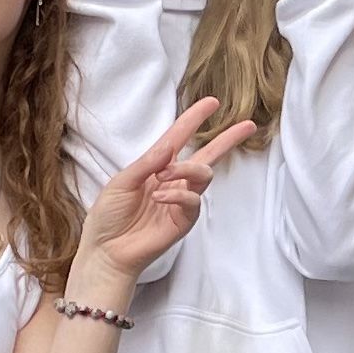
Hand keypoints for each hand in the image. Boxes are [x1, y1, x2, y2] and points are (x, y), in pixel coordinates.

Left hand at [77, 96, 256, 277]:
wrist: (106, 250)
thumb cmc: (108, 216)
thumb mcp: (121, 182)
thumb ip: (146, 163)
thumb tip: (170, 145)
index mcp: (155, 166)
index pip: (179, 138)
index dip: (194, 119)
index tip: (212, 102)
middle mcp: (172, 181)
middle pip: (207, 156)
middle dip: (227, 140)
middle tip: (247, 126)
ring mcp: (180, 201)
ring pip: (203, 175)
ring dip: (186, 169)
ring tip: (162, 177)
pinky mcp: (183, 221)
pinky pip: (193, 201)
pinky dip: (178, 194)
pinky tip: (159, 196)